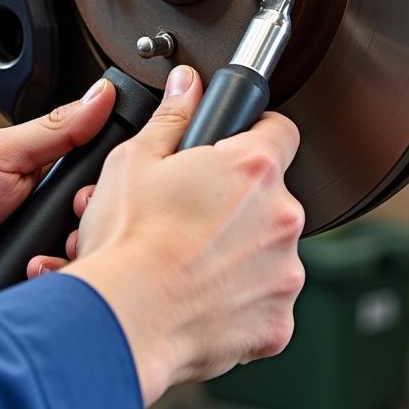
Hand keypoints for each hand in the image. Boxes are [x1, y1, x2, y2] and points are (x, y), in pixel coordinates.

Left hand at [0, 78, 115, 316]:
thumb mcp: (4, 151)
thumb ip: (58, 127)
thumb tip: (101, 94)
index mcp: (49, 183)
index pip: (101, 187)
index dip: (104, 193)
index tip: (91, 194)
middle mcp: (48, 223)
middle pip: (97, 231)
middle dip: (89, 231)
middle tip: (68, 225)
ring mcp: (37, 260)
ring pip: (81, 268)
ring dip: (67, 263)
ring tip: (40, 257)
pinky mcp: (23, 295)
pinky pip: (52, 300)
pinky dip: (46, 291)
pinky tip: (31, 278)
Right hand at [40, 65, 306, 405]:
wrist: (124, 320)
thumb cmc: (129, 241)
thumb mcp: (136, 159)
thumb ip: (173, 116)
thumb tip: (188, 85)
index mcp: (253, 168)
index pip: (280, 130)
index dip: (255, 132)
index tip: (234, 144)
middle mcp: (281, 217)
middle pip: (270, 195)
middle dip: (236, 201)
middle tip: (190, 212)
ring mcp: (284, 272)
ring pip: (267, 249)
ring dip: (238, 251)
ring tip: (187, 257)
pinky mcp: (276, 322)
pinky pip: (264, 301)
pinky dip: (238, 300)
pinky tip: (198, 294)